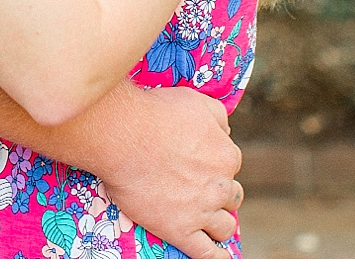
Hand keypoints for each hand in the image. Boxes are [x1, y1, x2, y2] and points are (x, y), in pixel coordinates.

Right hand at [88, 86, 242, 259]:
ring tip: (206, 221)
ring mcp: (201, 210)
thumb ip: (218, 117)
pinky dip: (217, 258)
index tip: (199, 164)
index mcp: (225, 154)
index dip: (214, 164)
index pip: (230, 163)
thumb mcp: (195, 101)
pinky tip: (219, 259)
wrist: (122, 135)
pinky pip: (207, 254)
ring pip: (224, 225)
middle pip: (232, 195)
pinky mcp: (180, 230)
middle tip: (199, 189)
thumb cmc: (154, 114)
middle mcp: (220, 184)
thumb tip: (226, 131)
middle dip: (219, 193)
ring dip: (218, 222)